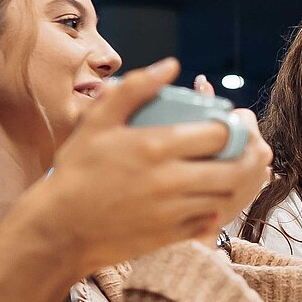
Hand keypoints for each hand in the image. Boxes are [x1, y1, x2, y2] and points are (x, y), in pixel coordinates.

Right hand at [14, 59, 265, 273]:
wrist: (60, 227)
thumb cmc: (77, 171)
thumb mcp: (98, 121)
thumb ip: (135, 88)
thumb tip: (172, 65)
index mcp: (156, 146)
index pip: (219, 134)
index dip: (229, 129)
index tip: (222, 128)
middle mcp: (170, 180)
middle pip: (232, 168)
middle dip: (240, 158)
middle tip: (233, 152)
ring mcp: (173, 212)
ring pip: (224, 196)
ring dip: (228, 184)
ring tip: (219, 173)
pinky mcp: (172, 236)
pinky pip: (209, 222)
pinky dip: (213, 209)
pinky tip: (202, 199)